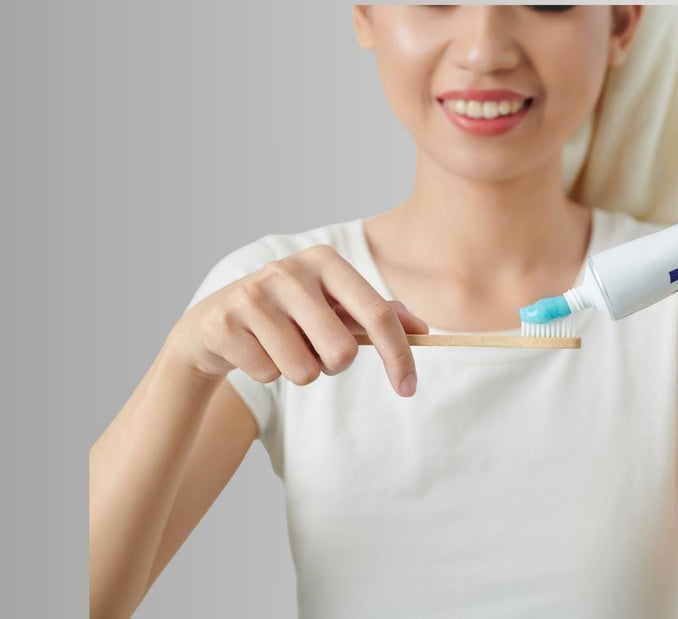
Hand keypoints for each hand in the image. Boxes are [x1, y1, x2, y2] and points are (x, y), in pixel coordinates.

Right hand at [168, 244, 427, 395]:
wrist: (214, 324)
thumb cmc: (288, 316)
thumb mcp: (333, 308)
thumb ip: (377, 315)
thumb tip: (424, 330)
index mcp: (324, 261)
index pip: (377, 314)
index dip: (399, 356)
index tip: (409, 388)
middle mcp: (289, 270)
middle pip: (342, 352)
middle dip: (332, 365)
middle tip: (311, 349)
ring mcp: (253, 293)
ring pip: (304, 371)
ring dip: (298, 372)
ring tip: (279, 348)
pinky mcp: (224, 322)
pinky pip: (268, 374)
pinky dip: (265, 373)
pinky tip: (252, 350)